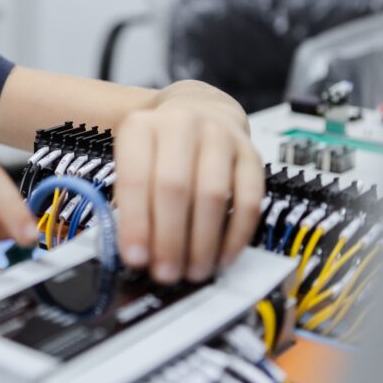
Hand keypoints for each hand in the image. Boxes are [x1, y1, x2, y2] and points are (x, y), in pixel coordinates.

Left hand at [113, 87, 263, 282]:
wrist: (200, 110)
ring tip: (193, 271)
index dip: (136, 223)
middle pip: (174, 187)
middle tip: (166, 272)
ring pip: (212, 194)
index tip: (135, 258)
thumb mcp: (132, 162)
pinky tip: (222, 257)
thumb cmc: (160, 148)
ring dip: (202, 242)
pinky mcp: (251, 154)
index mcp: (141, 127)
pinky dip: (235, 235)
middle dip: (169, 238)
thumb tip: (137, 253)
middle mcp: (181, 125)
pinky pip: (248, 200)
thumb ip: (130, 203)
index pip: (136, 178)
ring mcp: (220, 137)